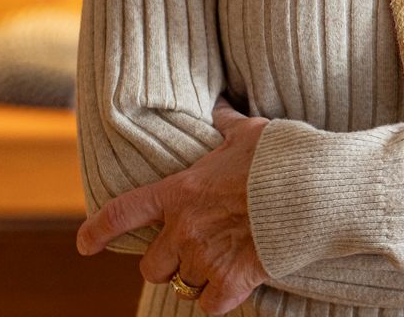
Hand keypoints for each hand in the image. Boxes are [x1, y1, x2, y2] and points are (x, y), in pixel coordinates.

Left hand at [77, 99, 271, 313]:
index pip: (122, 213)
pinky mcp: (234, 280)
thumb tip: (220, 106)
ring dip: (198, 277)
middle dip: (167, 262)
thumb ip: (226, 124)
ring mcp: (207, 257)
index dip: (98, 231)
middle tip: (193, 251)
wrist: (318, 187)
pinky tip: (234, 285)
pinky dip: (220, 298)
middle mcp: (185, 228)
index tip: (85, 244)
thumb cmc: (285, 154)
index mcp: (181, 191)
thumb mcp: (250, 132)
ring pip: (182, 285)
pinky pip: (210, 304)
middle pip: (151, 265)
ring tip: (221, 264)